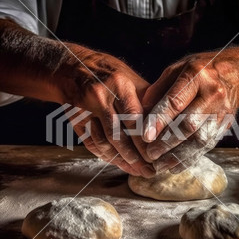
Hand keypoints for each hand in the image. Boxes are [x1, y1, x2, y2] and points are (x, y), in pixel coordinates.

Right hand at [55, 44, 154, 176]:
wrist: (72, 66)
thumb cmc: (109, 74)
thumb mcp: (130, 78)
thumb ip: (147, 99)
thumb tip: (167, 123)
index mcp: (119, 84)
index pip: (134, 118)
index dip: (144, 141)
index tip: (157, 155)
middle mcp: (100, 96)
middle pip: (118, 135)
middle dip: (136, 157)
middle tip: (149, 170)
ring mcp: (85, 109)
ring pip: (103, 143)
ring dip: (121, 161)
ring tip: (136, 171)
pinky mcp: (75, 120)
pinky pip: (91, 143)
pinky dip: (106, 156)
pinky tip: (118, 162)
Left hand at [141, 50, 238, 173]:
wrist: (238, 73)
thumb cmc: (200, 70)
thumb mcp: (177, 69)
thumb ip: (158, 90)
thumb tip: (140, 113)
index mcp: (197, 76)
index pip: (175, 102)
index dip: (159, 120)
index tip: (145, 136)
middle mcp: (212, 94)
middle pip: (189, 124)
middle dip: (167, 143)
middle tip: (150, 154)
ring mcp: (222, 111)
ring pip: (200, 139)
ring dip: (178, 156)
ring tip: (159, 165)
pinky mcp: (226, 125)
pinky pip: (207, 145)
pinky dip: (190, 158)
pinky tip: (175, 166)